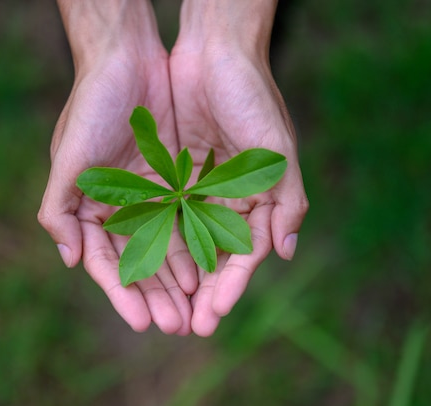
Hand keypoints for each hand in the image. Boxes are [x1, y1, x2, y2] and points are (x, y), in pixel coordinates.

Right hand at [38, 1, 196, 334]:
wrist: (127, 58)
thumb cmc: (92, 105)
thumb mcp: (69, 157)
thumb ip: (61, 209)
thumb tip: (69, 261)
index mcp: (89, 208)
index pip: (107, 263)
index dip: (123, 294)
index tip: (142, 322)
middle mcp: (120, 208)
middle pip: (139, 263)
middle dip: (157, 296)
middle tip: (177, 326)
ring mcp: (150, 195)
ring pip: (167, 247)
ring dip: (179, 280)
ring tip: (196, 310)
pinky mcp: (177, 179)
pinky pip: (189, 219)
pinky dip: (196, 245)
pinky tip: (209, 270)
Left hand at [169, 1, 308, 335]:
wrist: (213, 52)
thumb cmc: (252, 97)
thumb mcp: (278, 151)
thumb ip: (286, 203)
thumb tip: (286, 253)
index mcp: (256, 199)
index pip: (242, 255)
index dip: (230, 286)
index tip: (214, 314)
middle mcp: (224, 200)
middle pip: (210, 258)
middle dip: (199, 293)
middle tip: (184, 328)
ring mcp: (195, 189)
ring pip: (182, 243)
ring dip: (173, 278)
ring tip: (161, 311)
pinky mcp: (168, 174)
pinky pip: (159, 216)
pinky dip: (154, 242)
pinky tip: (144, 268)